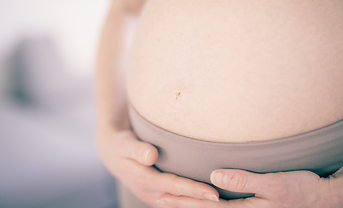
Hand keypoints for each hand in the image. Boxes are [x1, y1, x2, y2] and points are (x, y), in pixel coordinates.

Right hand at [96, 122, 219, 207]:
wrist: (112, 154)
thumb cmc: (121, 145)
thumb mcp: (125, 144)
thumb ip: (137, 149)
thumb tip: (151, 155)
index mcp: (144, 181)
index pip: (174, 187)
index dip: (194, 190)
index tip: (214, 193)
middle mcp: (150, 193)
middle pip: (181, 201)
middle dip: (202, 204)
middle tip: (227, 205)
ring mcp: (154, 197)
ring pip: (181, 205)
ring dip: (199, 207)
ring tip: (223, 207)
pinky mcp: (158, 195)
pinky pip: (178, 203)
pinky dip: (192, 204)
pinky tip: (207, 203)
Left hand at [158, 165, 342, 207]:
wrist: (322, 198)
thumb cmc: (300, 190)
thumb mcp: (275, 185)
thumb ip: (244, 180)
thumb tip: (215, 175)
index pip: (208, 207)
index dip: (186, 201)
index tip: (166, 195)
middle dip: (183, 204)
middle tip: (160, 198)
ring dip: (192, 204)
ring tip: (173, 200)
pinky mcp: (252, 205)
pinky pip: (224, 206)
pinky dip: (208, 203)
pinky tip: (203, 198)